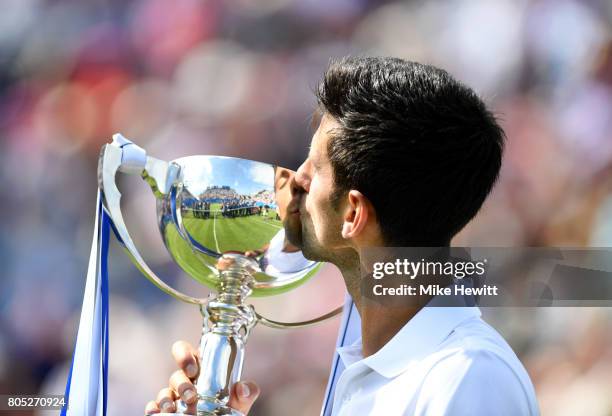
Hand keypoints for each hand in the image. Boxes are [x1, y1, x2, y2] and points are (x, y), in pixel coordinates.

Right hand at [145, 340, 259, 414]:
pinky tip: (156, 412)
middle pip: (175, 374)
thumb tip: (242, 388)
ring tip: (172, 408)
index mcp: (201, 369)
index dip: (184, 355)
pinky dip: (153, 408)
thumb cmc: (229, 408)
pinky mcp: (166, 411)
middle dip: (180, 384)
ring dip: (166, 399)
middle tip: (191, 396)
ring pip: (164, 391)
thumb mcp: (240, 400)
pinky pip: (154, 407)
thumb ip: (247, 392)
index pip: (184, 351)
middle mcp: (185, 381)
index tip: (193, 370)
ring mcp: (174, 396)